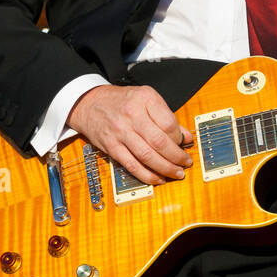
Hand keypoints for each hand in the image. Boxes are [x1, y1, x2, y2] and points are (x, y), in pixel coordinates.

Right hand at [65, 84, 192, 185]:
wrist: (90, 103)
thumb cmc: (121, 101)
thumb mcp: (146, 99)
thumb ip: (166, 117)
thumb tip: (186, 137)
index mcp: (144, 98)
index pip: (168, 124)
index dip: (179, 138)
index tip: (184, 143)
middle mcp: (132, 114)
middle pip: (159, 142)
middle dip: (176, 157)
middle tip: (185, 163)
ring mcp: (120, 132)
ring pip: (147, 156)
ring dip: (165, 168)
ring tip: (176, 173)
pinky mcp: (111, 147)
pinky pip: (132, 165)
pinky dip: (147, 175)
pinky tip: (158, 178)